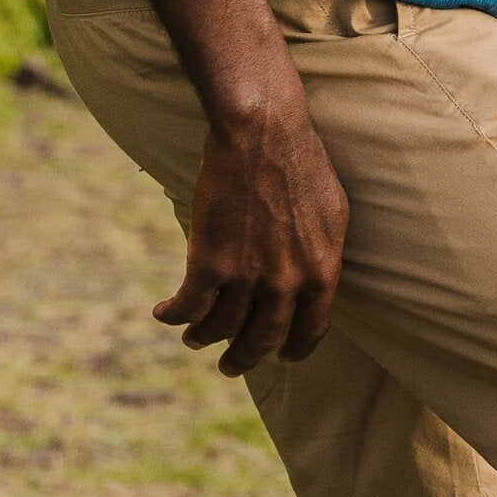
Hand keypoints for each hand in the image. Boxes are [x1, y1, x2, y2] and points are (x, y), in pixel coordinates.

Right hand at [154, 88, 349, 376]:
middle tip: (231, 365)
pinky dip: (173, 316)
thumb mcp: (332, 212)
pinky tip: (164, 313)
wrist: (262, 131)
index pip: (310, 331)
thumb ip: (325, 253)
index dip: (293, 350)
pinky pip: (188, 307)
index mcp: (322, 272)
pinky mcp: (210, 263)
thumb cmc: (300, 159)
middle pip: (262, 340)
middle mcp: (287, 285)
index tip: (280, 357)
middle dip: (243, 358)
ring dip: (204, 338)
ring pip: (221, 328)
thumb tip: (320, 279)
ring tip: (195, 338)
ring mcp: (248, 277)